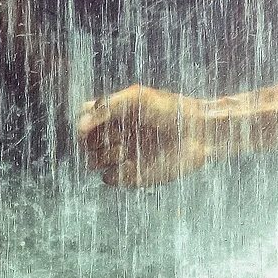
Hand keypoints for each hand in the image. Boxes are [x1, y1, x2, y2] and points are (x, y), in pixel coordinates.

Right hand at [76, 84, 212, 188]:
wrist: (198, 133)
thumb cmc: (171, 110)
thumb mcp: (137, 98)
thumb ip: (106, 106)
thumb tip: (80, 126)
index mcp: (115, 117)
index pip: (83, 122)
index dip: (85, 123)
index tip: (98, 121)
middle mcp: (116, 137)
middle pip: (85, 143)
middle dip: (97, 139)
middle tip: (120, 133)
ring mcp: (123, 157)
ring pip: (93, 162)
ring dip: (107, 154)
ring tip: (128, 146)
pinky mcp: (131, 176)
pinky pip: (108, 178)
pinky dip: (117, 171)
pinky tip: (135, 162)